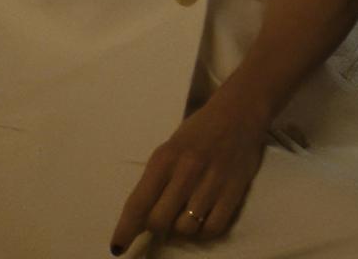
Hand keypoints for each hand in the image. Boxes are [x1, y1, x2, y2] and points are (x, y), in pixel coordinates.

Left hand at [110, 84, 270, 251]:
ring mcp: (213, 181)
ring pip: (186, 228)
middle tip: (163, 218)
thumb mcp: (170, 148)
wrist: (240, 112)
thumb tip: (140, 220)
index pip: (138, 203)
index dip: (125, 230)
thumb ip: (156, 181)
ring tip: (185, 214)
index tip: (117, 248)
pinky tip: (203, 219)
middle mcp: (187, 170)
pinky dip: (204, 230)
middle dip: (157, 226)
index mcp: (165, 157)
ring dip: (181, 228)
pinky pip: (213, 227)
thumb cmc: (198, 131)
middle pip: (159, 221)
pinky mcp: (235, 190)